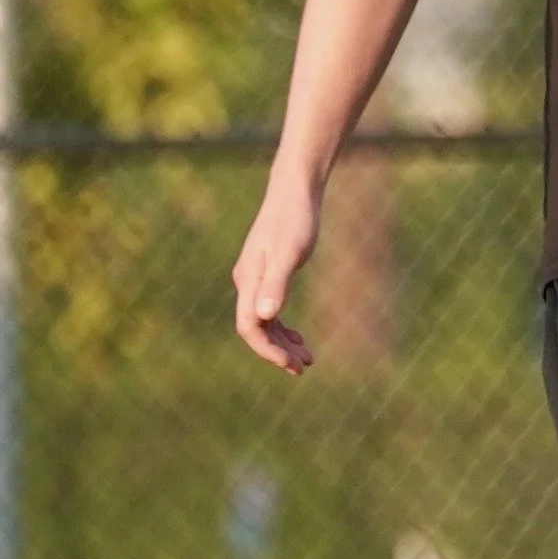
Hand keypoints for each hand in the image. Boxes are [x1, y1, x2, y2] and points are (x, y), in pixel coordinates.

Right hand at [233, 179, 320, 372]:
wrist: (294, 191)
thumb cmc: (295, 219)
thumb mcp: (290, 252)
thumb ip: (277, 283)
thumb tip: (267, 316)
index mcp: (249, 280)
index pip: (250, 328)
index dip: (268, 350)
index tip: (292, 364)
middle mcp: (248, 282)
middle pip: (256, 330)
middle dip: (277, 352)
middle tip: (304, 368)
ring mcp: (256, 278)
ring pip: (264, 322)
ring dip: (282, 343)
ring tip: (307, 360)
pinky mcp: (268, 273)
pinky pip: (270, 310)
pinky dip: (283, 328)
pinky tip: (299, 338)